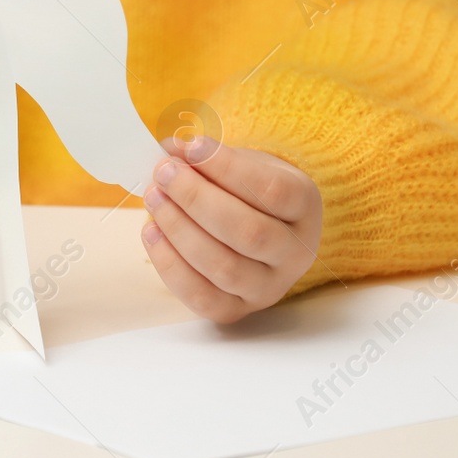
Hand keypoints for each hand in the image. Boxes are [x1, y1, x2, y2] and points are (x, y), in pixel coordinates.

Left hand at [142, 136, 322, 321]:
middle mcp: (295, 252)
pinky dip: (170, 265)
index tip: (190, 147)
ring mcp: (269, 287)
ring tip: (154, 197)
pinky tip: (152, 231)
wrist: (259, 227)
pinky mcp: (237, 310)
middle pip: (248, 232)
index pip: (272, 189)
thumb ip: (207, 156)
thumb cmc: (247, 190)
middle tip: (165, 173)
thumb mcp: (240, 163)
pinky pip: (202, 297)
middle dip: (196, 199)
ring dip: (179, 229)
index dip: (226, 167)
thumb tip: (170, 151)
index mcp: (305, 205)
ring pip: (224, 268)